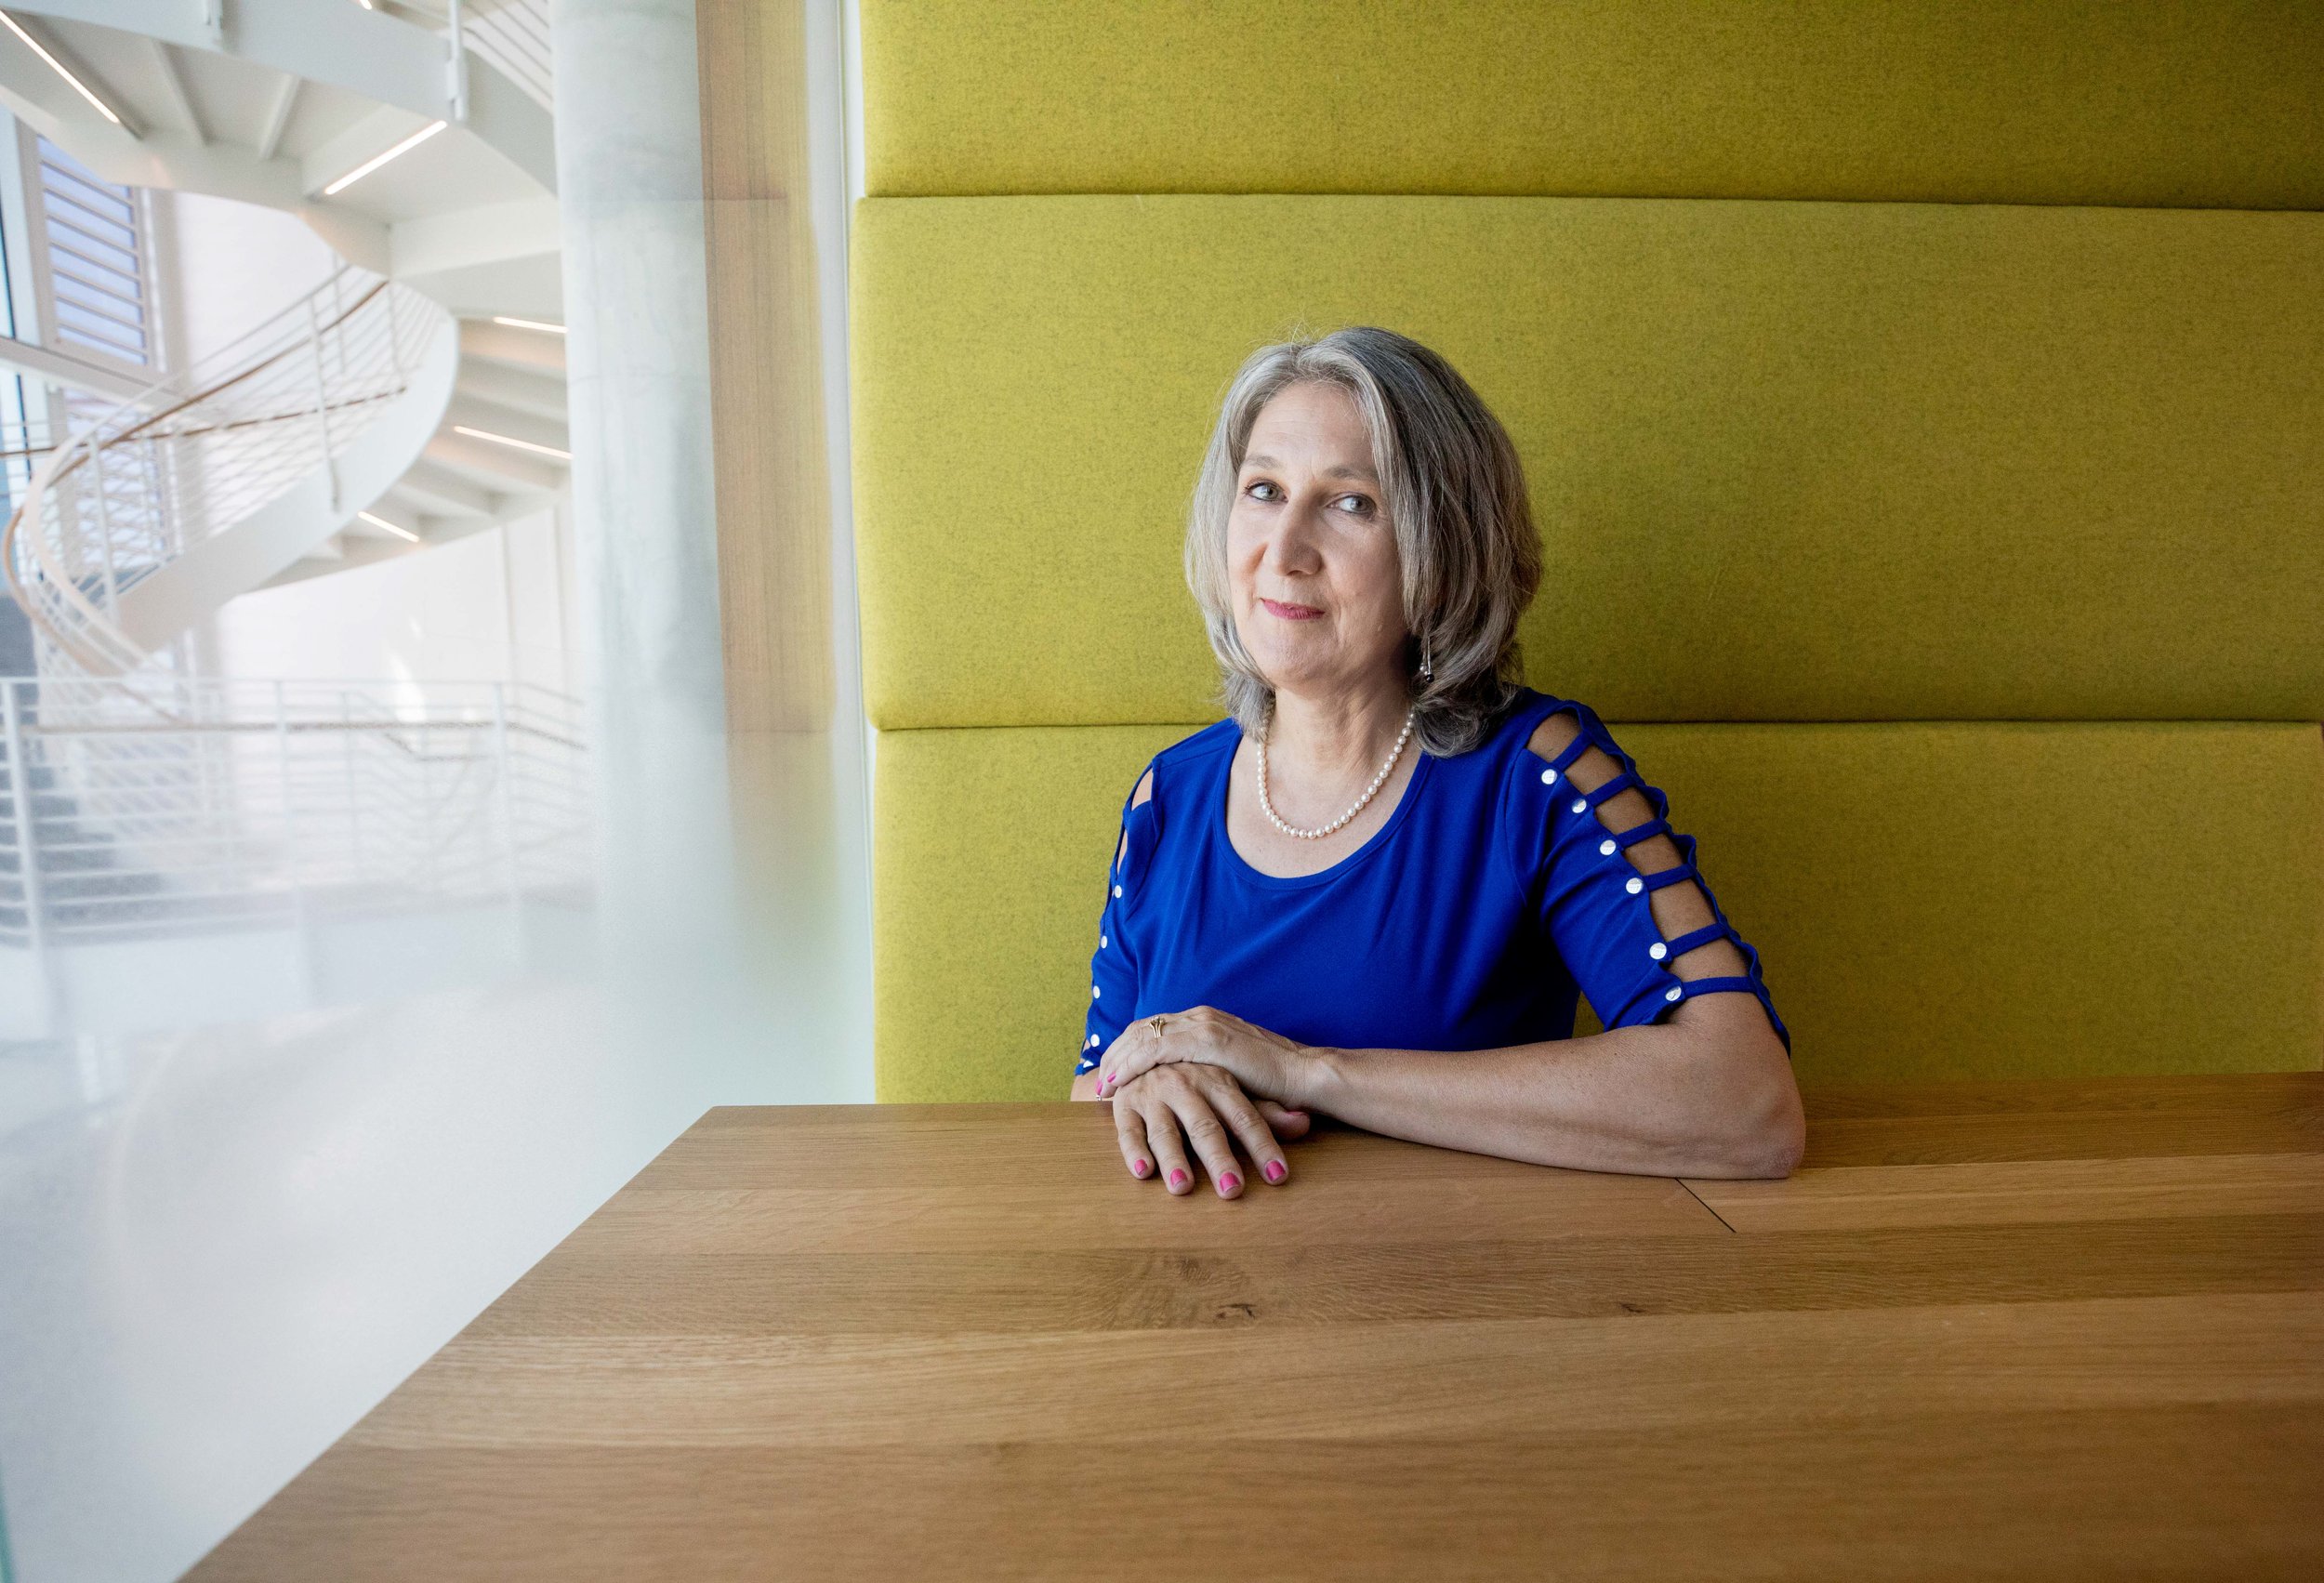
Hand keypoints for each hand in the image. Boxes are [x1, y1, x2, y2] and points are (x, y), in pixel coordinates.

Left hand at [1095, 1004, 1314, 1105]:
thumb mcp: (1233, 1070)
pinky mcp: (1207, 1040)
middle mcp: (1199, 1016)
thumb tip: (1186, 1086)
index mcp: (1205, 1020)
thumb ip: (1208, 1069)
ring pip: (1143, 1036)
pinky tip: (1118, 1082)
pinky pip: (1155, 1050)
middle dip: (1116, 1052)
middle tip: (1099, 1077)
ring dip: (1118, 1060)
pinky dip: (1132, 1065)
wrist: (1304, 1073)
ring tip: (1102, 1084)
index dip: (1129, 1048)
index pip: (1154, 1027)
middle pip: (1141, 1028)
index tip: (1113, 1069)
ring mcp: (1203, 1025)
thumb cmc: (1275, 1081)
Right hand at [1110, 1063, 1311, 1197]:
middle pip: (1206, 1127)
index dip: (1262, 1146)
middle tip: (1233, 1191)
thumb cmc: (1199, 1080)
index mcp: (1217, 1080)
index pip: (1245, 1116)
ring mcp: (1153, 1093)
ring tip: (1183, 1188)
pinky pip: (1127, 1129)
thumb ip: (1267, 1111)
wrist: (1146, 1051)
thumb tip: (1305, 1123)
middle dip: (1219, 1159)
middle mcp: (1186, 1084)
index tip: (1278, 1176)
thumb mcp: (1234, 1089)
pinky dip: (1133, 1150)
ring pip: (1165, 1130)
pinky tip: (1143, 1172)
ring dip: (1174, 1160)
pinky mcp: (1125, 1104)